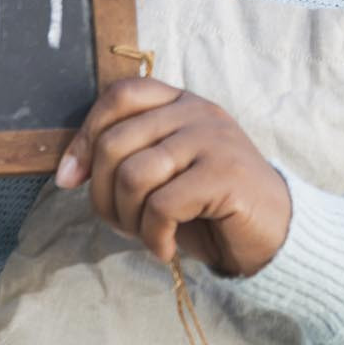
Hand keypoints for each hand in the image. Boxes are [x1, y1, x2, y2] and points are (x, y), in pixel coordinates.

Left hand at [55, 77, 292, 277]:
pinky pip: (162, 205)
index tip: (71, 179)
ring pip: (133, 175)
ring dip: (128, 219)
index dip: (84, 136)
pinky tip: (165, 248)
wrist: (274, 233)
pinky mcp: (225, 173)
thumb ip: (127, 159)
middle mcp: (197, 112)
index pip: (119, 96)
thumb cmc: (209, 207)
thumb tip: (69, 172)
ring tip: (148, 235)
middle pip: (115, 142)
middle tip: (122, 224)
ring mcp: (213, 139)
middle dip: (103, 195)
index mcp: (180, 104)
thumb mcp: (164, 175)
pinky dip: (154, 237)